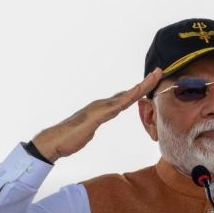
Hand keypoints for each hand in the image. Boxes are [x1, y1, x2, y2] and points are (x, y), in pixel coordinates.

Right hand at [31, 68, 161, 162]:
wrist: (54, 141)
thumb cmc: (70, 138)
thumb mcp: (88, 130)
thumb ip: (96, 123)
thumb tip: (98, 120)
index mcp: (103, 108)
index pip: (125, 97)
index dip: (139, 89)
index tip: (152, 82)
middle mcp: (103, 104)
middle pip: (129, 92)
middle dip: (145, 82)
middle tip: (159, 71)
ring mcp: (100, 108)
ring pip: (126, 95)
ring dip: (141, 86)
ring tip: (154, 76)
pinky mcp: (97, 115)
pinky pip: (117, 105)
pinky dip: (128, 97)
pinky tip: (137, 92)